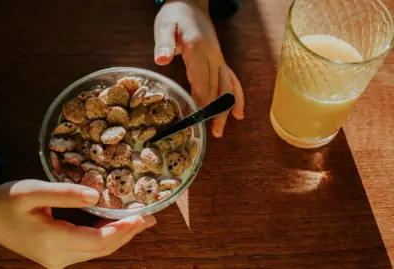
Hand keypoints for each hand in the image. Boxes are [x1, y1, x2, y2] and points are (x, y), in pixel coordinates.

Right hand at [0, 179, 155, 268]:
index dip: (123, 230)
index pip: (99, 241)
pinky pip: (88, 248)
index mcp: (53, 242)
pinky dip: (105, 237)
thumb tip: (97, 196)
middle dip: (128, 233)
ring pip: (97, 250)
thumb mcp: (34, 191)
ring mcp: (57, 259)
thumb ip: (65, 194)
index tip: (142, 216)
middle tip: (150, 217)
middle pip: (102, 249)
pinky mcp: (57, 256)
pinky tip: (116, 225)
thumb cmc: (8, 200)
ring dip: (119, 236)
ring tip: (140, 220)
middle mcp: (58, 257)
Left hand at [154, 0, 244, 137]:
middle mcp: (213, 56)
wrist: (191, 3)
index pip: (202, 81)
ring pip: (228, 87)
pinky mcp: (220, 60)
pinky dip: (236, 97)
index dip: (201, 101)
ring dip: (226, 109)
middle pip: (217, 88)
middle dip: (215, 111)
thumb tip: (162, 60)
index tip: (196, 120)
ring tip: (220, 130)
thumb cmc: (174, 15)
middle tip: (212, 133)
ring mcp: (219, 59)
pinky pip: (232, 80)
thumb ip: (164, 43)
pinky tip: (238, 113)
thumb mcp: (164, 25)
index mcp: (198, 49)